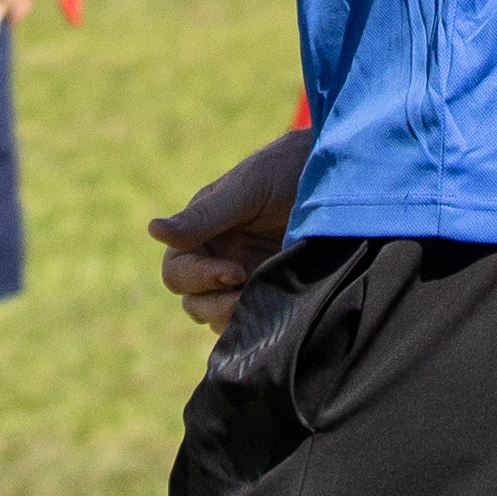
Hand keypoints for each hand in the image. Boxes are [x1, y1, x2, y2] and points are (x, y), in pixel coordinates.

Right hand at [148, 127, 308, 331]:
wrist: (343, 176)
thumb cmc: (289, 170)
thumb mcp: (247, 190)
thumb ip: (204, 216)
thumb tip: (153, 230)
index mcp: (203, 231)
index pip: (176, 270)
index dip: (197, 278)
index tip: (234, 272)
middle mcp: (218, 257)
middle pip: (191, 300)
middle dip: (212, 303)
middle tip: (246, 293)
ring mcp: (246, 277)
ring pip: (215, 316)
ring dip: (230, 318)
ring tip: (261, 306)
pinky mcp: (274, 291)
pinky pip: (249, 321)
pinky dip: (253, 325)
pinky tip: (274, 316)